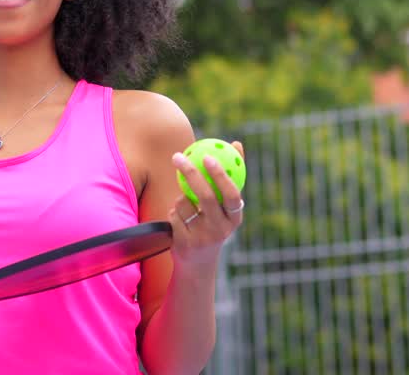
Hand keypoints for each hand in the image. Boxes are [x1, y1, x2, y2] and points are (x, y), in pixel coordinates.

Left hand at [167, 141, 244, 267]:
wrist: (198, 265)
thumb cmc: (213, 224)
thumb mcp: (225, 206)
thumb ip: (230, 177)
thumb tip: (236, 144)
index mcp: (235, 218)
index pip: (232, 194)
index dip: (221, 175)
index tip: (208, 156)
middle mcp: (221, 229)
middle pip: (205, 196)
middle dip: (191, 173)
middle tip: (178, 156)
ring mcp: (202, 238)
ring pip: (184, 203)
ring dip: (180, 199)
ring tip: (186, 208)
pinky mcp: (185, 243)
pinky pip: (173, 215)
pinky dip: (173, 212)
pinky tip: (179, 222)